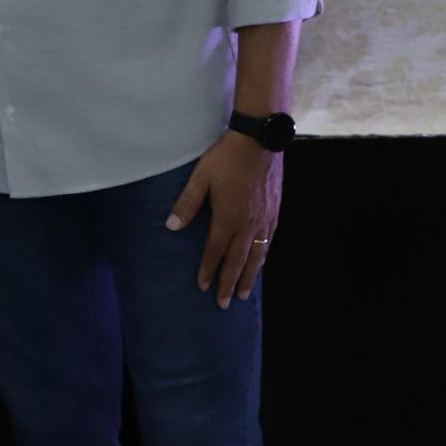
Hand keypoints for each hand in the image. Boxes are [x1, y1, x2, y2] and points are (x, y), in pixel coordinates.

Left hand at [165, 131, 281, 309]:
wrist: (260, 141)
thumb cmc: (227, 157)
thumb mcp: (201, 177)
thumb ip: (187, 203)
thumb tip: (171, 226)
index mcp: (228, 218)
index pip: (215, 252)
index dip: (209, 270)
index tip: (203, 287)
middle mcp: (248, 225)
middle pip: (238, 261)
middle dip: (230, 283)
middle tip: (225, 304)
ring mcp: (264, 220)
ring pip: (257, 256)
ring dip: (249, 276)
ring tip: (244, 294)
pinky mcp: (275, 212)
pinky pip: (268, 243)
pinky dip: (263, 258)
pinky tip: (260, 262)